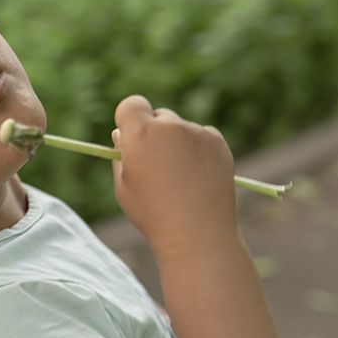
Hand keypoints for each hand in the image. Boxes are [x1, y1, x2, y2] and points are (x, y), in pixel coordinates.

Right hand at [110, 95, 236, 255]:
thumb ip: (120, 155)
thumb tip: (121, 133)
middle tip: (155, 165)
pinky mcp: (217, 142)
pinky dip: (197, 149)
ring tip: (178, 178)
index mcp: (141, 134)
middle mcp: (170, 126)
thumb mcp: (124, 187)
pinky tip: (196, 176)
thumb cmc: (152, 213)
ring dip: (176, 142)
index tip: (129, 135)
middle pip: (158, 116)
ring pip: (181, 128)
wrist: (197, 233)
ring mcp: (197, 132)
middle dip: (154, 132)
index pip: (131, 104)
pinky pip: (201, 136)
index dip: (128, 118)